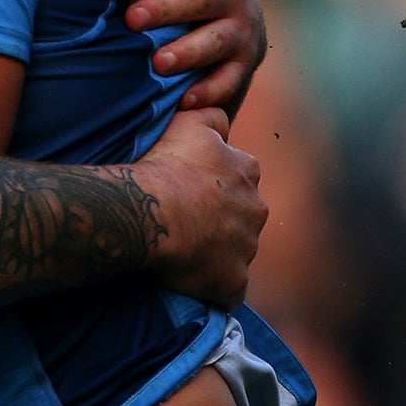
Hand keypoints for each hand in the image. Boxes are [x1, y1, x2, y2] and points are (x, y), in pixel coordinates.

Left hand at [125, 0, 266, 116]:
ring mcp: (238, 31)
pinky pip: (228, 81)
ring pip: (217, 41)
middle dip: (169, 5)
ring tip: (158, 62)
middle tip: (131, 17)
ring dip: (188, 51)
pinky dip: (209, 91)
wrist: (233, 24)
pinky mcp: (240, 68)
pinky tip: (184, 101)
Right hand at [137, 107, 264, 308]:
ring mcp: (247, 248)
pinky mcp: (233, 281)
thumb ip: (211, 115)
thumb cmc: (166, 165)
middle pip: (242, 216)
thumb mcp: (188, 122)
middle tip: (185, 222)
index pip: (240, 177)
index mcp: (247, 172)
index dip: (214, 183)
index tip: (191, 189)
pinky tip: (195, 285)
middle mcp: (256, 209)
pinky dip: (216, 288)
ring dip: (216, 253)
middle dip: (221, 220)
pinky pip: (229, 290)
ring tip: (183, 253)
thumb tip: (222, 120)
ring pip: (236, 252)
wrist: (150, 210)